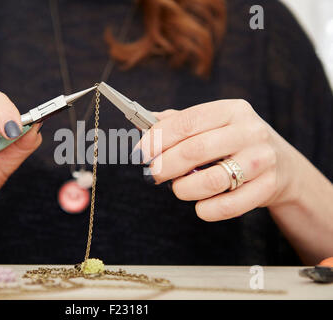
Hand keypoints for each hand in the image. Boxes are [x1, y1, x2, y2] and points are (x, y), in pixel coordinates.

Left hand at [137, 99, 302, 220]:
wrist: (282, 165)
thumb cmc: (235, 143)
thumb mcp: (214, 124)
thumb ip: (179, 123)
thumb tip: (143, 124)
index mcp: (232, 110)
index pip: (187, 122)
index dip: (157, 139)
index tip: (140, 153)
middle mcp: (250, 131)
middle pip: (195, 150)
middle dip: (164, 165)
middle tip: (152, 174)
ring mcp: (262, 160)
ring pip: (211, 180)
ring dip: (183, 189)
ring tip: (178, 188)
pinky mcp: (267, 187)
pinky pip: (228, 206)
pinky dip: (206, 209)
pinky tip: (200, 205)